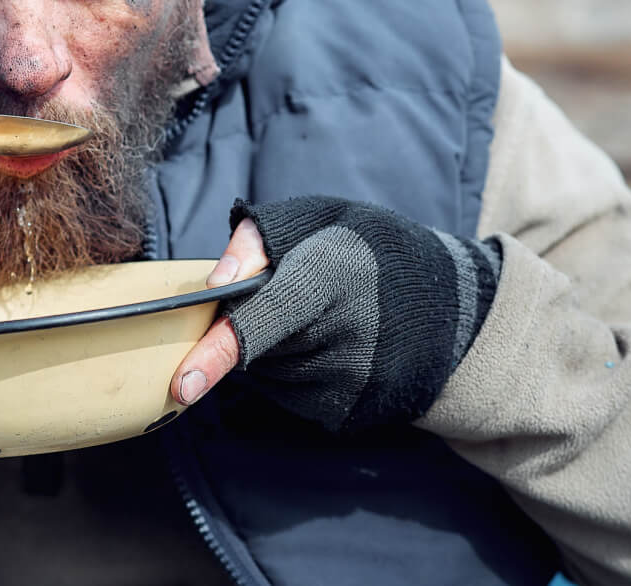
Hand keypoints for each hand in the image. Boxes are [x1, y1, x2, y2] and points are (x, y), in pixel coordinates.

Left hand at [171, 197, 500, 430]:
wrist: (448, 307)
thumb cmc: (368, 249)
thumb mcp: (318, 217)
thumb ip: (258, 238)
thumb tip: (213, 283)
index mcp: (328, 279)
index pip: (262, 321)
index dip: (217, 352)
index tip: (182, 386)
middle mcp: (341, 339)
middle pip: (255, 347)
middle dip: (253, 323)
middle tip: (296, 294)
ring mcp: (347, 384)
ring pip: (267, 374)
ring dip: (273, 349)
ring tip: (321, 317)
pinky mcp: (346, 412)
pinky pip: (288, 395)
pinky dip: (291, 372)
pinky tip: (328, 346)